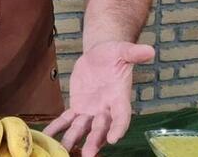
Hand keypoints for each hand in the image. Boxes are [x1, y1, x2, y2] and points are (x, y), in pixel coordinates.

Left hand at [44, 41, 154, 156]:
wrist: (100, 56)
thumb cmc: (114, 53)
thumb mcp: (123, 50)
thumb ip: (134, 53)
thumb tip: (150, 50)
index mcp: (119, 98)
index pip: (122, 116)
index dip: (118, 127)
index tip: (114, 139)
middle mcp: (107, 109)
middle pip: (101, 128)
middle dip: (95, 141)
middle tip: (88, 155)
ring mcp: (92, 111)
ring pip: (83, 129)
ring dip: (74, 140)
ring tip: (64, 151)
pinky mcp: (78, 108)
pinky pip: (67, 120)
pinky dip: (58, 127)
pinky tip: (47, 135)